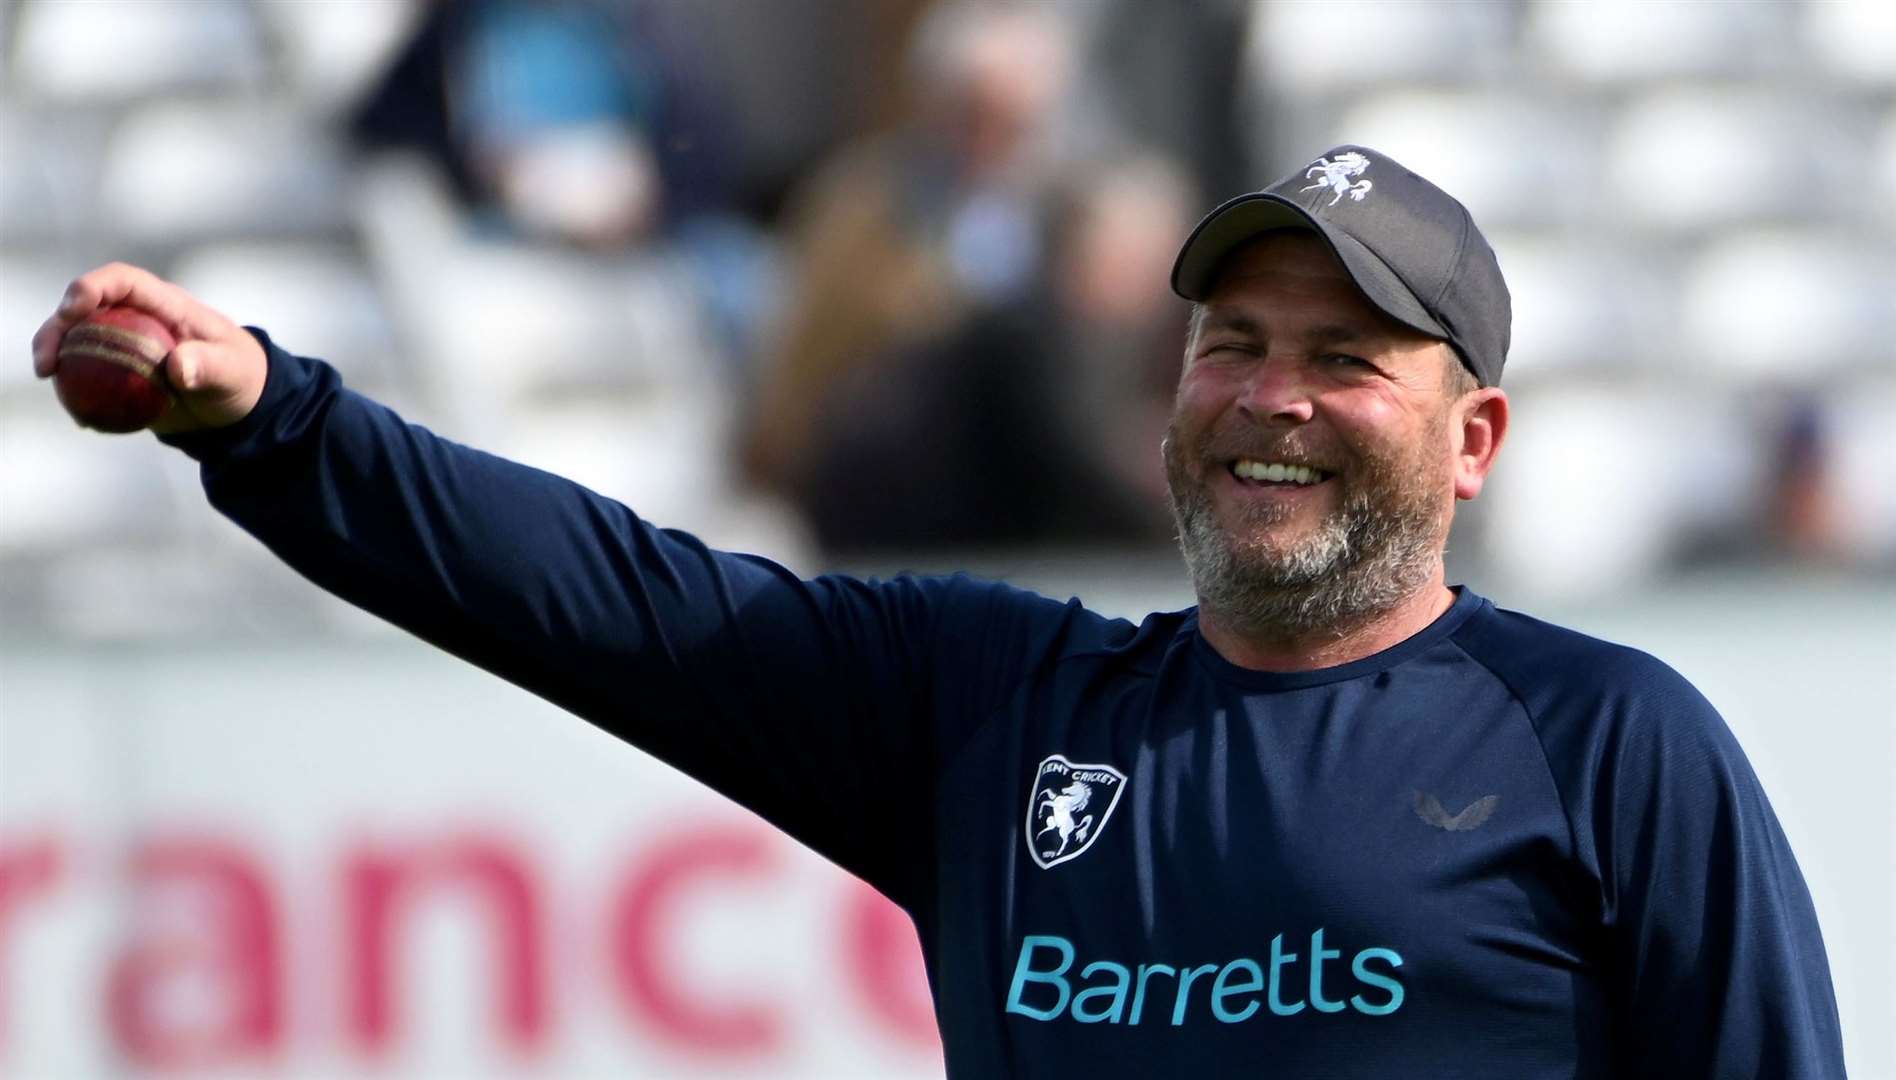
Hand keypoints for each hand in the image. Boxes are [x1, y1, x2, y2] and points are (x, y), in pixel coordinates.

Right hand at [31, 262, 266, 434]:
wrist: (237, 401)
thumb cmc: (240, 375)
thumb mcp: (232, 371)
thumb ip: (207, 365)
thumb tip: (178, 368)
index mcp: (164, 304)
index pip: (122, 281)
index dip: (91, 287)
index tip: (73, 311)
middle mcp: (136, 316)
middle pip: (84, 309)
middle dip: (56, 328)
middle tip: (46, 364)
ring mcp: (123, 343)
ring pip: (76, 341)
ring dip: (56, 358)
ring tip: (51, 383)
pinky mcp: (118, 371)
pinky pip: (88, 376)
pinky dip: (77, 392)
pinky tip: (81, 419)